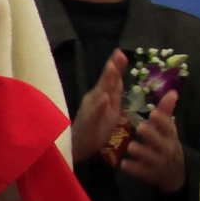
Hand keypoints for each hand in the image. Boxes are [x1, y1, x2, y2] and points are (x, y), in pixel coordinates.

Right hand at [71, 50, 128, 164]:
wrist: (77, 148)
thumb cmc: (93, 130)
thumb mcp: (109, 110)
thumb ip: (113, 93)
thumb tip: (119, 76)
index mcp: (102, 97)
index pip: (111, 79)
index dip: (116, 66)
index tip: (122, 52)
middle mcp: (94, 99)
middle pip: (105, 82)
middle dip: (112, 69)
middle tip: (118, 54)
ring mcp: (91, 110)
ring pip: (100, 93)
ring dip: (106, 80)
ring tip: (112, 67)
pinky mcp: (88, 123)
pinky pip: (95, 114)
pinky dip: (99, 105)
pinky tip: (104, 98)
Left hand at [118, 91, 187, 191]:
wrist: (176, 173)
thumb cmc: (167, 144)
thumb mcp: (168, 129)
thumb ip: (166, 111)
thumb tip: (172, 91)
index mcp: (170, 136)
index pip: (168, 127)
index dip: (162, 121)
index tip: (152, 113)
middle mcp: (166, 149)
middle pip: (161, 143)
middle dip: (152, 135)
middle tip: (140, 127)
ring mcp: (159, 163)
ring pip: (151, 158)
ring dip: (142, 152)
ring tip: (131, 147)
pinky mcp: (150, 174)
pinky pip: (142, 172)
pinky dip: (134, 169)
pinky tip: (124, 165)